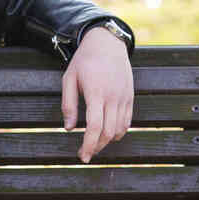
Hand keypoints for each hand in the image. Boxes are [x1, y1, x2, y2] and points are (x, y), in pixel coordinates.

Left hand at [62, 27, 133, 162]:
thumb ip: (68, 104)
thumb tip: (69, 128)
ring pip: (119, 129)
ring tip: (95, 144)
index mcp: (96, 92)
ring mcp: (124, 97)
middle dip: (96, 147)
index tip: (82, 155)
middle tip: (85, 154)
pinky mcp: (130, 97)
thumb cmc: (85, 61)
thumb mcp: (69, 79)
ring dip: (107, 141)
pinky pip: (127, 122)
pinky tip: (107, 134)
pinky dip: (118, 132)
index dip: (89, 144)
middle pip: (108, 132)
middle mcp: (113, 97)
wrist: (108, 44)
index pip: (95, 126)